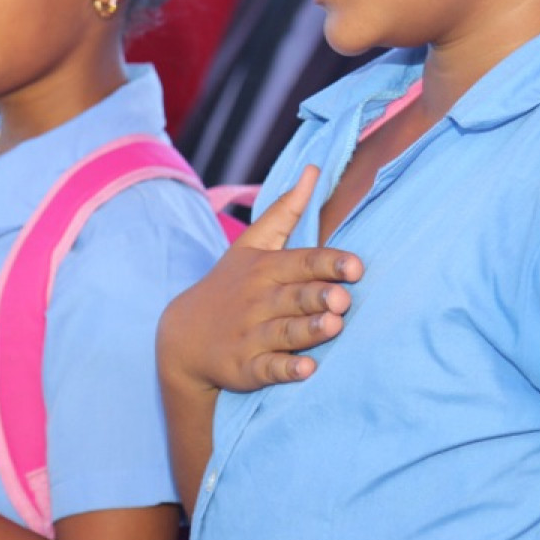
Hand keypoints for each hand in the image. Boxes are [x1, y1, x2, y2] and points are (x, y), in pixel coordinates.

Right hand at [157, 166, 361, 396]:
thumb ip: (286, 210)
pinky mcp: (246, 368)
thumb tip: (314, 170)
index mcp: (266, 269)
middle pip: (295, 297)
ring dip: (309, 330)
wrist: (182, 336)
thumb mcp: (251, 244)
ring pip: (285, 332)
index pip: (302, 262)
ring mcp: (251, 336)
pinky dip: (286, 370)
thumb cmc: (229, 284)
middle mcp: (260, 301)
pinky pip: (268, 369)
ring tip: (333, 326)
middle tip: (343, 298)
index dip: (329, 263)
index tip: (356, 266)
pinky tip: (306, 370)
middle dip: (319, 296)